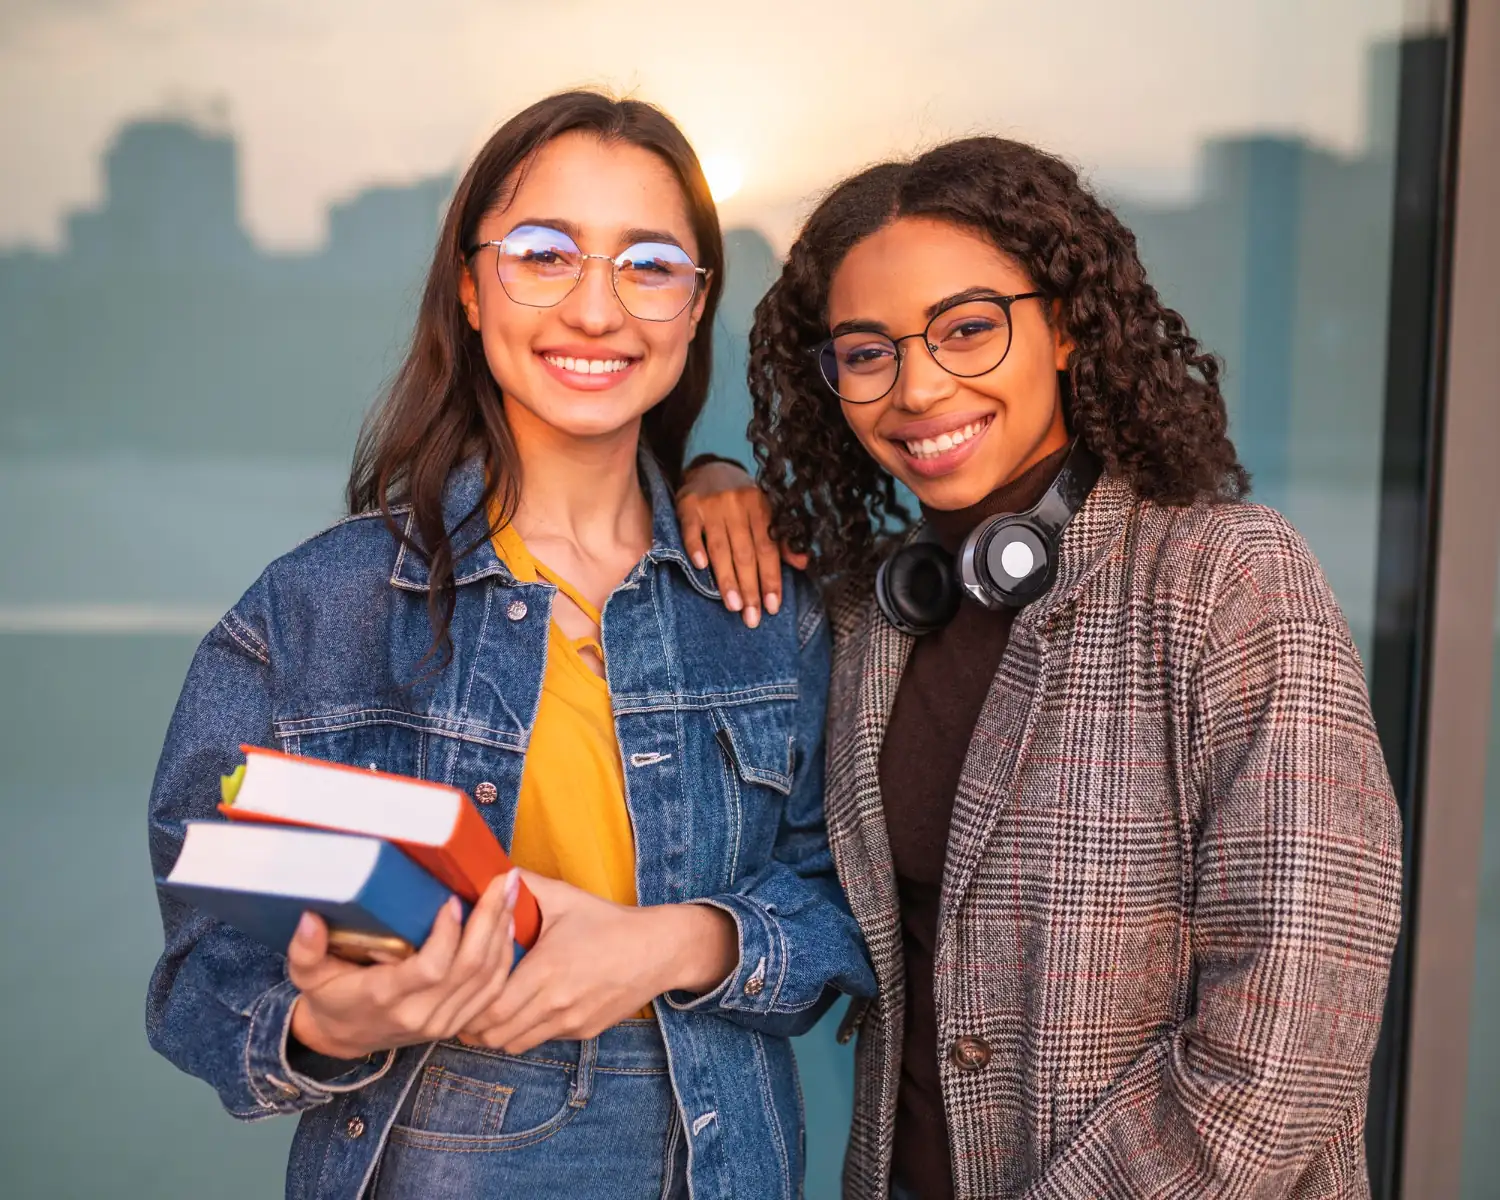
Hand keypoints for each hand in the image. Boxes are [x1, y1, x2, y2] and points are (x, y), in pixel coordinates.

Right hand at [286, 869, 519, 1060]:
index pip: (430, 968)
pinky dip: (506, 957)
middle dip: (491, 919)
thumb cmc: (328, 997)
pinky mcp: (457, 1023)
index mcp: (385, 998)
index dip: (448, 935)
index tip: (454, 899)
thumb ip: (305, 949)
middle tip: (504, 880)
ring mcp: (443, 1023)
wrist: (342, 1039)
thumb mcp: (307, 974)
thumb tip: (309, 918)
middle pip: (470, 968)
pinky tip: (510, 924)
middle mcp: (420, 1014)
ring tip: (512, 892)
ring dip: (504, 932)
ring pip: (488, 979)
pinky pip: (493, 991)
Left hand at [457, 871, 736, 1054]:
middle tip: (463, 1007)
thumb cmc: (607, 921)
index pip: (490, 1007)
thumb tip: (488, 871)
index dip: (468, 1005)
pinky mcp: (584, 1032)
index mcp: (546, 968)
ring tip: (489, 1012)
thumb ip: (523, 884)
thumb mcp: (564, 896)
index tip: (458, 993)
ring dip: (498, 1032)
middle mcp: (557, 1002)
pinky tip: (525, 1009)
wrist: (658, 950)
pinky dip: (526, 1031)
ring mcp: (571, 1022)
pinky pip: (542, 1040)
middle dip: (475, 1024)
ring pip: (516, 1044)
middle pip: (496, 1033)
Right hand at [677, 460, 809, 627]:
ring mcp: (712, 504)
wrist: (710, 470)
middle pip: (745, 553)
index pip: (768, 549)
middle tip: (752, 618)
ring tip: (733, 606)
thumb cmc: (743, 501)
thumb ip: (783, 539)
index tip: (772, 607)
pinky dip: (695, 548)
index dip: (771, 579)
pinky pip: (691, 531)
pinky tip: (701, 568)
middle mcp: (739, 504)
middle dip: (750, 588)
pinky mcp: (688, 505)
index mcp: (762, 506)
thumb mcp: (766, 513)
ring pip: (721, 547)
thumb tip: (804, 563)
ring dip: (727, 579)